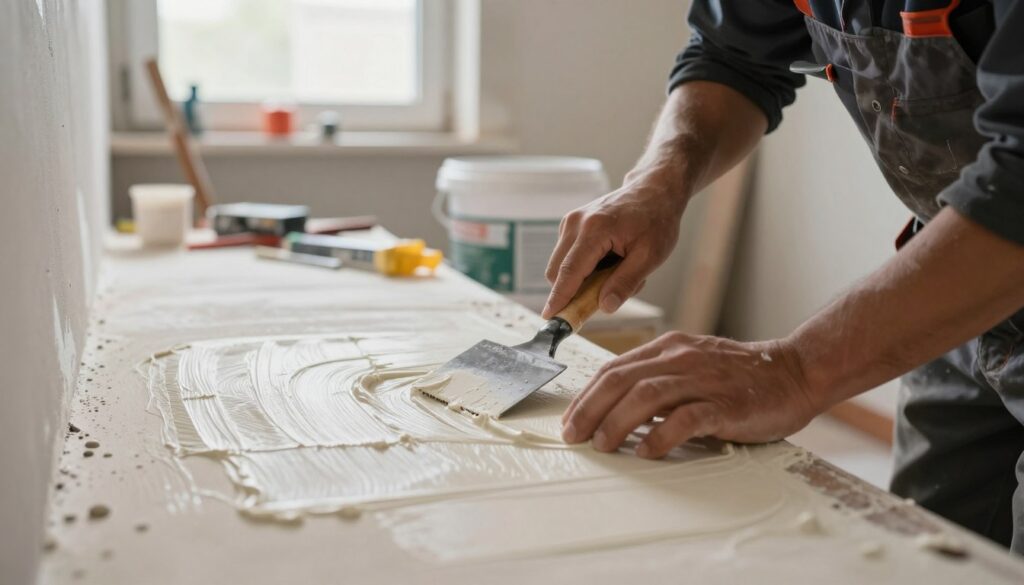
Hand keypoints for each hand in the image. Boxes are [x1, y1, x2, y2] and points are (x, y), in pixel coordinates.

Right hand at [542, 177, 685, 318]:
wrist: (653, 191)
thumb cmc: (656, 221)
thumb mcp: (650, 256)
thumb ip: (626, 283)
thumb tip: (604, 307)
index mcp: (594, 229)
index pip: (569, 271)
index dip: (559, 298)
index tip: (549, 318)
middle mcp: (575, 223)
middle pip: (557, 271)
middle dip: (574, 291)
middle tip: (607, 295)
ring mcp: (570, 222)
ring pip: (560, 265)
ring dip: (582, 279)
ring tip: (616, 270)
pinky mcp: (570, 225)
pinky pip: (567, 256)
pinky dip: (583, 268)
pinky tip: (609, 260)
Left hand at [561, 332, 821, 457]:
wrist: (796, 371)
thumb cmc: (740, 376)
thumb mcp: (692, 366)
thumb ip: (658, 379)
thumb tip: (617, 408)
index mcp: (668, 349)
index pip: (614, 369)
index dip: (586, 396)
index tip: (570, 421)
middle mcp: (680, 359)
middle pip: (620, 380)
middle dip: (589, 409)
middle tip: (573, 436)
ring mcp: (702, 380)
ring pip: (646, 395)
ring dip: (617, 422)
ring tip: (602, 445)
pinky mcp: (725, 404)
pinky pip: (686, 418)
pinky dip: (661, 436)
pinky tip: (646, 451)